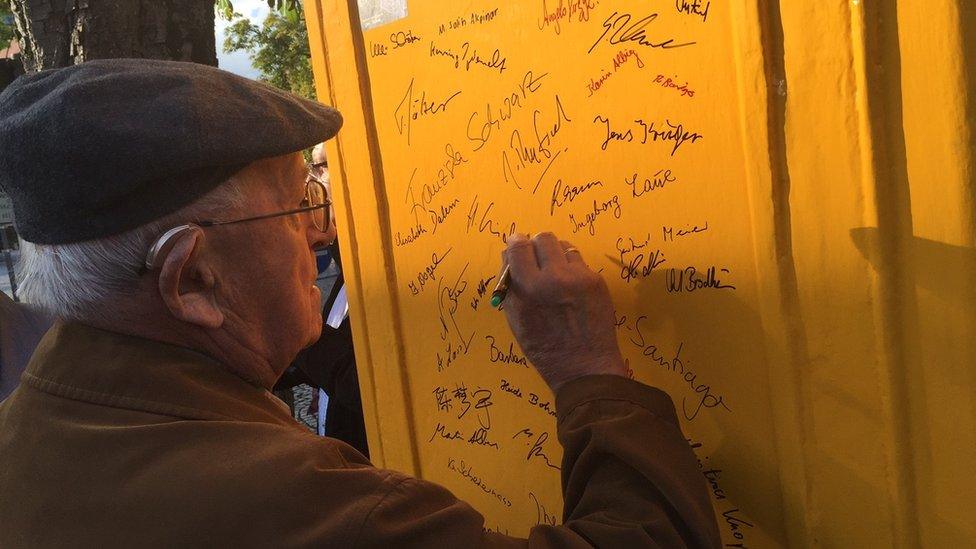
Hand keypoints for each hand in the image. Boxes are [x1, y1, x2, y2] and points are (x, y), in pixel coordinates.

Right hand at [500, 232, 627, 391]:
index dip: (515, 242)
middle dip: (536, 245)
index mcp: (528, 289)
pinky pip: (579, 262)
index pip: (518, 247)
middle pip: (543, 238)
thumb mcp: (516, 319)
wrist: (584, 367)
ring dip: (555, 254)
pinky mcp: (596, 281)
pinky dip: (571, 268)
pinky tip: (571, 286)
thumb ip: (510, 286)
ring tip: (554, 271)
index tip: (516, 244)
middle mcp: (554, 277)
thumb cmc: (543, 348)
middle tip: (536, 258)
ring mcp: (578, 277)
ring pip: (563, 245)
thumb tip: (509, 255)